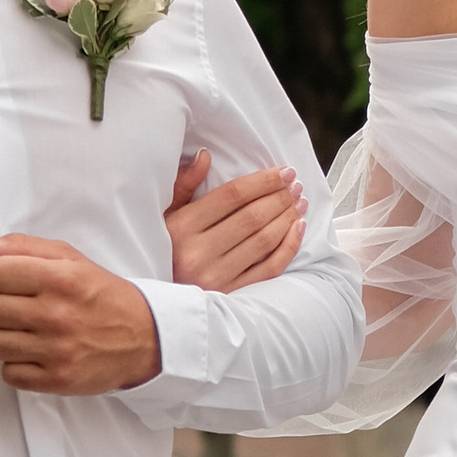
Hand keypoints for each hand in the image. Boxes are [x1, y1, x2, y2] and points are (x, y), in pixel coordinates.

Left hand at [0, 236, 160, 392]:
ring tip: (30, 333)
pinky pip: (8, 374)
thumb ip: (23, 248)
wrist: (145, 339)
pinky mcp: (57, 380)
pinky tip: (37, 354)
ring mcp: (57, 351)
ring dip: (7, 337)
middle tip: (24, 309)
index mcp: (61, 278)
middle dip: (0, 307)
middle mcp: (57, 315)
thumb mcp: (70, 259)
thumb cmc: (102, 295)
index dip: (3, 277)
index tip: (20, 283)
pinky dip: (18, 365)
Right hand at [165, 149, 305, 293]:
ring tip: (299, 202)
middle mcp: (199, 253)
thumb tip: (205, 156)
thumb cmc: (162, 249)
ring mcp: (216, 276)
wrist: (157, 300)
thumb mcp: (164, 215)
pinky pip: (269, 268)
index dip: (262, 181)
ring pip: (264, 241)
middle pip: (252, 217)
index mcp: (182, 228)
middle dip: (279, 197)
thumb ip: (183, 184)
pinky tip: (297, 228)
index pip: (232, 196)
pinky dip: (288, 246)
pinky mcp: (231, 294)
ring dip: (287, 218)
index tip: (283, 172)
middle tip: (295, 185)